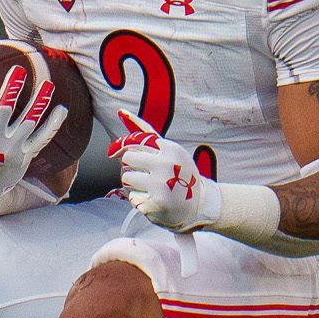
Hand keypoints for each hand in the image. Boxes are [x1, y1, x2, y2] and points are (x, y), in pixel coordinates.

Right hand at [0, 61, 66, 216]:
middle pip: (5, 110)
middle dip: (12, 89)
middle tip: (19, 69)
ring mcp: (11, 148)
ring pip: (29, 122)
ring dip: (40, 102)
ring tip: (49, 83)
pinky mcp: (25, 155)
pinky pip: (42, 138)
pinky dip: (54, 125)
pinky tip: (63, 109)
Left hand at [113, 111, 219, 231]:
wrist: (197, 205)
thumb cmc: (179, 173)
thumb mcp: (167, 149)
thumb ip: (143, 131)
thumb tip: (121, 112)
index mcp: (171, 148)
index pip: (133, 144)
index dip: (132, 152)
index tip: (137, 159)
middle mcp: (167, 165)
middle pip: (127, 159)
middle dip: (132, 167)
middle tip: (147, 174)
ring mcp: (161, 186)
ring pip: (126, 178)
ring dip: (133, 184)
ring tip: (150, 187)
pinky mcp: (154, 204)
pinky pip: (131, 197)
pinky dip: (138, 199)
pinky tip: (152, 199)